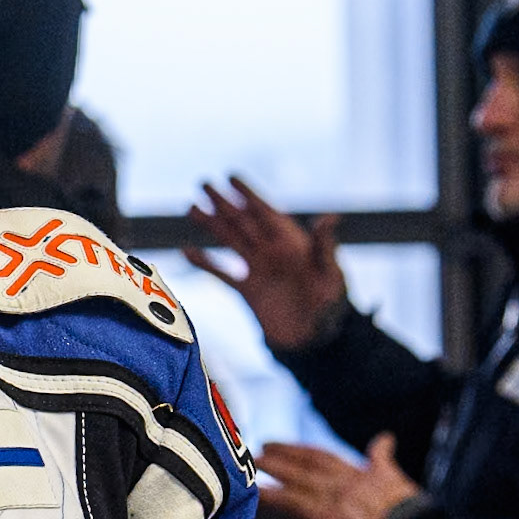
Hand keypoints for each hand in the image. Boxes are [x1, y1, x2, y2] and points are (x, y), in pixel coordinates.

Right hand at [185, 176, 347, 349]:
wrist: (316, 341)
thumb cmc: (331, 305)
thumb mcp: (331, 274)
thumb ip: (324, 246)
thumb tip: (330, 216)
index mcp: (291, 243)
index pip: (265, 212)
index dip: (249, 194)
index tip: (231, 178)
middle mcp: (271, 252)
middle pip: (242, 221)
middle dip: (223, 203)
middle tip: (204, 184)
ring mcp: (258, 270)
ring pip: (229, 241)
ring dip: (211, 225)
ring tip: (192, 208)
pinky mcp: (248, 291)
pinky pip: (221, 273)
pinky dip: (204, 262)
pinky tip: (187, 251)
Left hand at [257, 434, 421, 518]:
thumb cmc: (412, 515)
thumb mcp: (396, 479)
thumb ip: (382, 459)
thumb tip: (386, 437)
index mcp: (354, 476)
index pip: (316, 457)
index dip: (291, 449)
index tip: (270, 443)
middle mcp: (336, 492)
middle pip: (296, 474)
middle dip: (272, 465)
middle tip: (250, 459)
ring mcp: (328, 515)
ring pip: (289, 499)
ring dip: (266, 492)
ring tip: (245, 486)